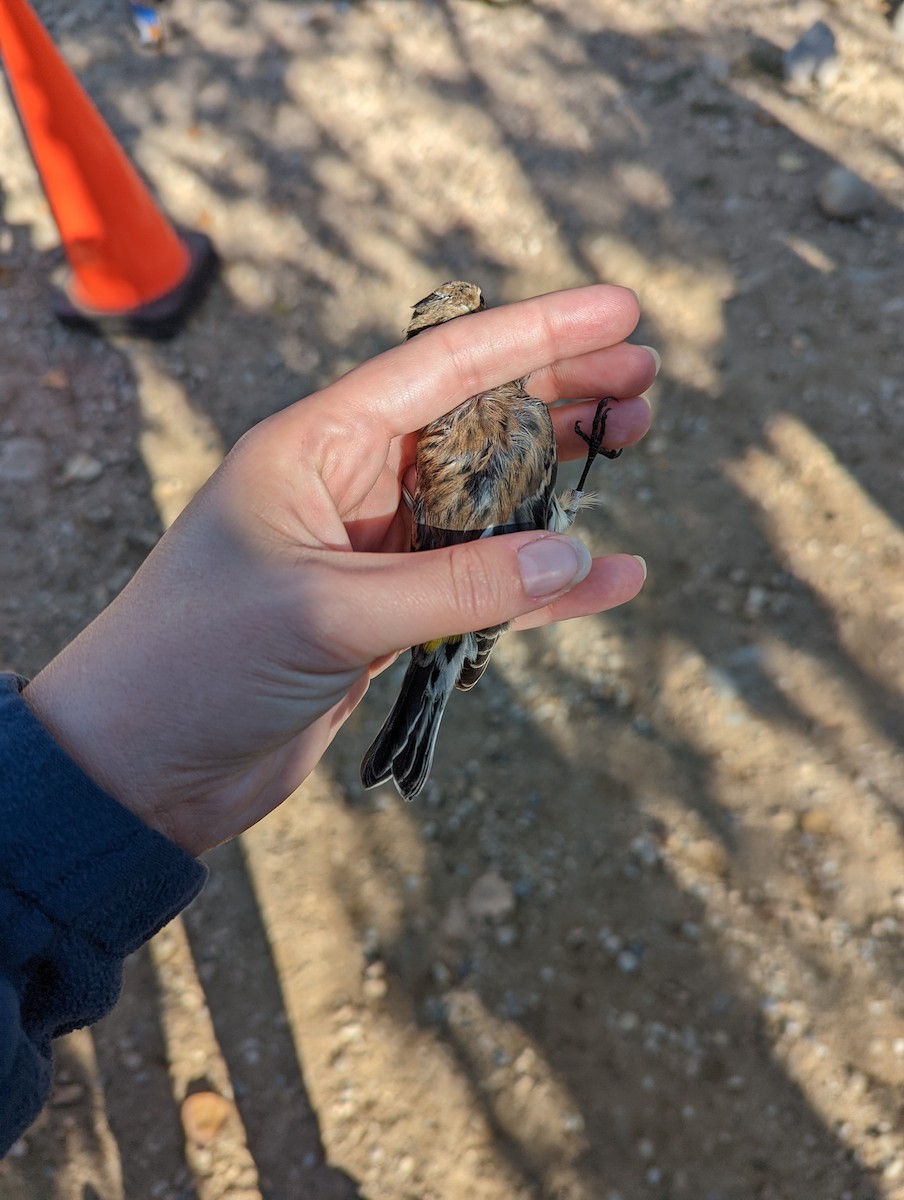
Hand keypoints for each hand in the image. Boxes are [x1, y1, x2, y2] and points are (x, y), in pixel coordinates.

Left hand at [24, 285, 655, 855]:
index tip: (620, 310)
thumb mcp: (328, 611)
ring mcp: (373, 553)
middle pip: (473, 422)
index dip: (535, 335)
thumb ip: (456, 586)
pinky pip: (481, 589)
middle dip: (556, 393)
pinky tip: (609, 577)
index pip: (442, 369)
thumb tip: (575, 555)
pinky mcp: (387, 617)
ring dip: (555, 478)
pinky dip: (543, 586)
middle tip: (642, 379)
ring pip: (485, 501)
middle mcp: (349, 486)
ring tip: (629, 441)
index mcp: (318, 448)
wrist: (143, 765)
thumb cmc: (200, 662)